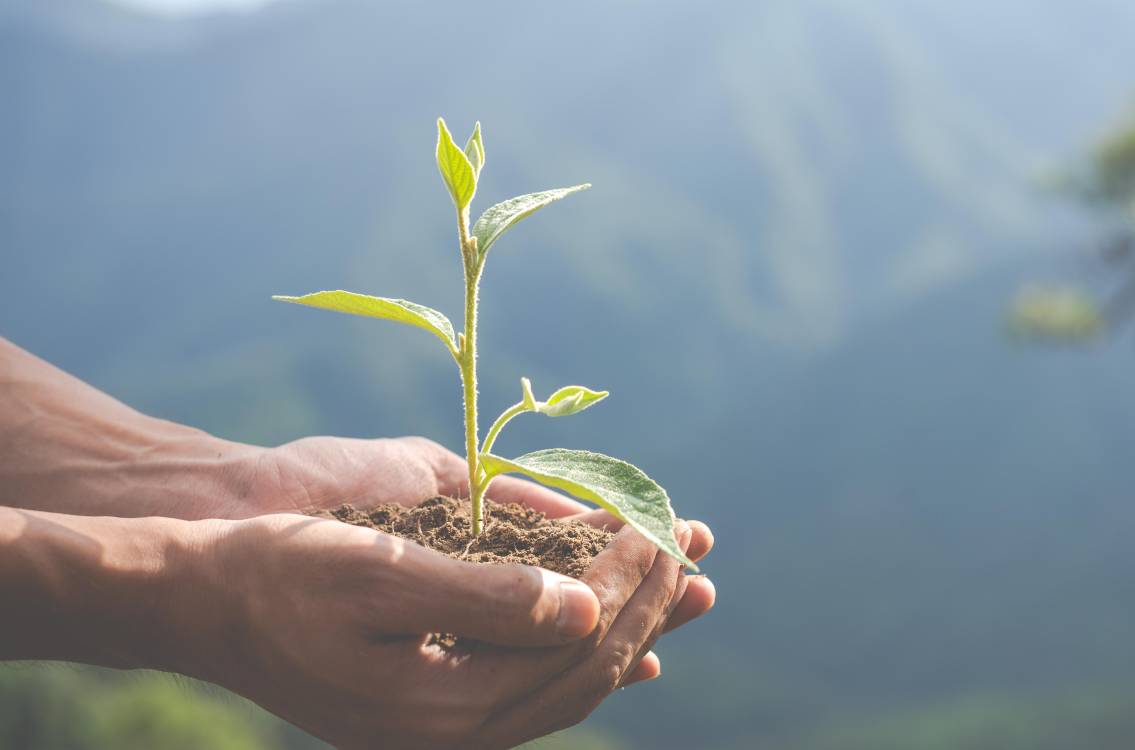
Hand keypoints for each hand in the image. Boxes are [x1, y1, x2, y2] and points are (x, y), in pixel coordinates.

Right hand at [186, 511, 694, 749]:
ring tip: (688, 584)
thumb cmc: (282, 573)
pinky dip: (586, 658)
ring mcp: (446, 724)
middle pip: (586, 673)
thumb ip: (487, 597)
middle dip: (650, 606)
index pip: (576, 648)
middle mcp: (455, 730)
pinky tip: (623, 643)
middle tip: (697, 549)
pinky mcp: (436, 704)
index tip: (662, 528)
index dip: (631, 587)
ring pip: (570, 684)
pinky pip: (535, 689)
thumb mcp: (380, 573)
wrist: (203, 602)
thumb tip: (587, 607)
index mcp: (445, 707)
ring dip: (633, 629)